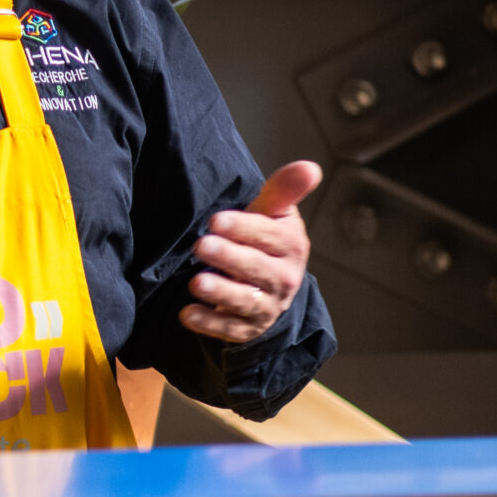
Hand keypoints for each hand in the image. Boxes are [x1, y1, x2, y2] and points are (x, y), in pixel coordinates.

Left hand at [182, 160, 321, 343]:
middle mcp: (283, 278)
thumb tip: (309, 167)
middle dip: (229, 258)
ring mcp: (266, 306)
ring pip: (244, 300)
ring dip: (220, 293)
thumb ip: (283, 191)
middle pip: (256, 269)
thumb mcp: (273, 213)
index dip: (244, 228)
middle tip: (201, 245)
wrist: (269, 286)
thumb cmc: (263, 239)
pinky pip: (229, 329)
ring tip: (196, 282)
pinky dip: (208, 323)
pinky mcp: (247, 328)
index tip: (216, 220)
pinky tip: (187, 314)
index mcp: (290, 245)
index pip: (269, 236)